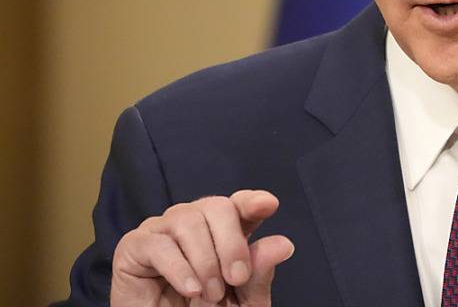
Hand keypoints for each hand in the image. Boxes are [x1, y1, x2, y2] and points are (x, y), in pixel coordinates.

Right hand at [110, 189, 294, 306]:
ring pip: (188, 221)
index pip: (239, 204)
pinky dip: (179, 269)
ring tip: (211, 295)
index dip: (252, 201)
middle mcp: (193, 222)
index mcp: (223, 230)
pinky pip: (158, 244)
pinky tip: (190, 290)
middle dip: (232, 243)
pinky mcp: (134, 246)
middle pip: (216, 206)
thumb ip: (258, 272)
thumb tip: (283, 243)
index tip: (268, 205)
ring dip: (205, 261)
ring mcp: (162, 230)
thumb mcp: (242, 301)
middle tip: (236, 278)